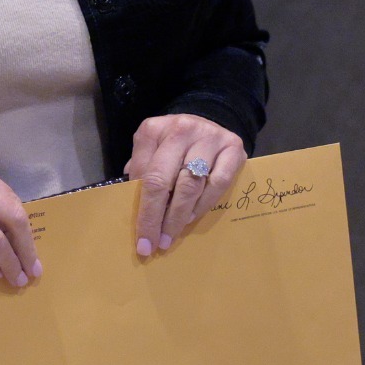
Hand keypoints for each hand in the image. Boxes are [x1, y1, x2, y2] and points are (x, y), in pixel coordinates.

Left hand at [124, 114, 245, 256]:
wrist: (207, 121)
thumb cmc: (172, 143)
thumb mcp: (151, 149)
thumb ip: (141, 172)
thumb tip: (131, 210)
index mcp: (153, 129)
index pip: (143, 174)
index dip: (141, 209)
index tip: (141, 238)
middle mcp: (180, 129)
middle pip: (163, 180)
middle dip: (157, 218)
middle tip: (156, 243)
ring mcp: (208, 136)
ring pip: (191, 184)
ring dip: (180, 216)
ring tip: (172, 234)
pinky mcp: (234, 147)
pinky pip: (219, 183)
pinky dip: (205, 204)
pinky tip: (193, 216)